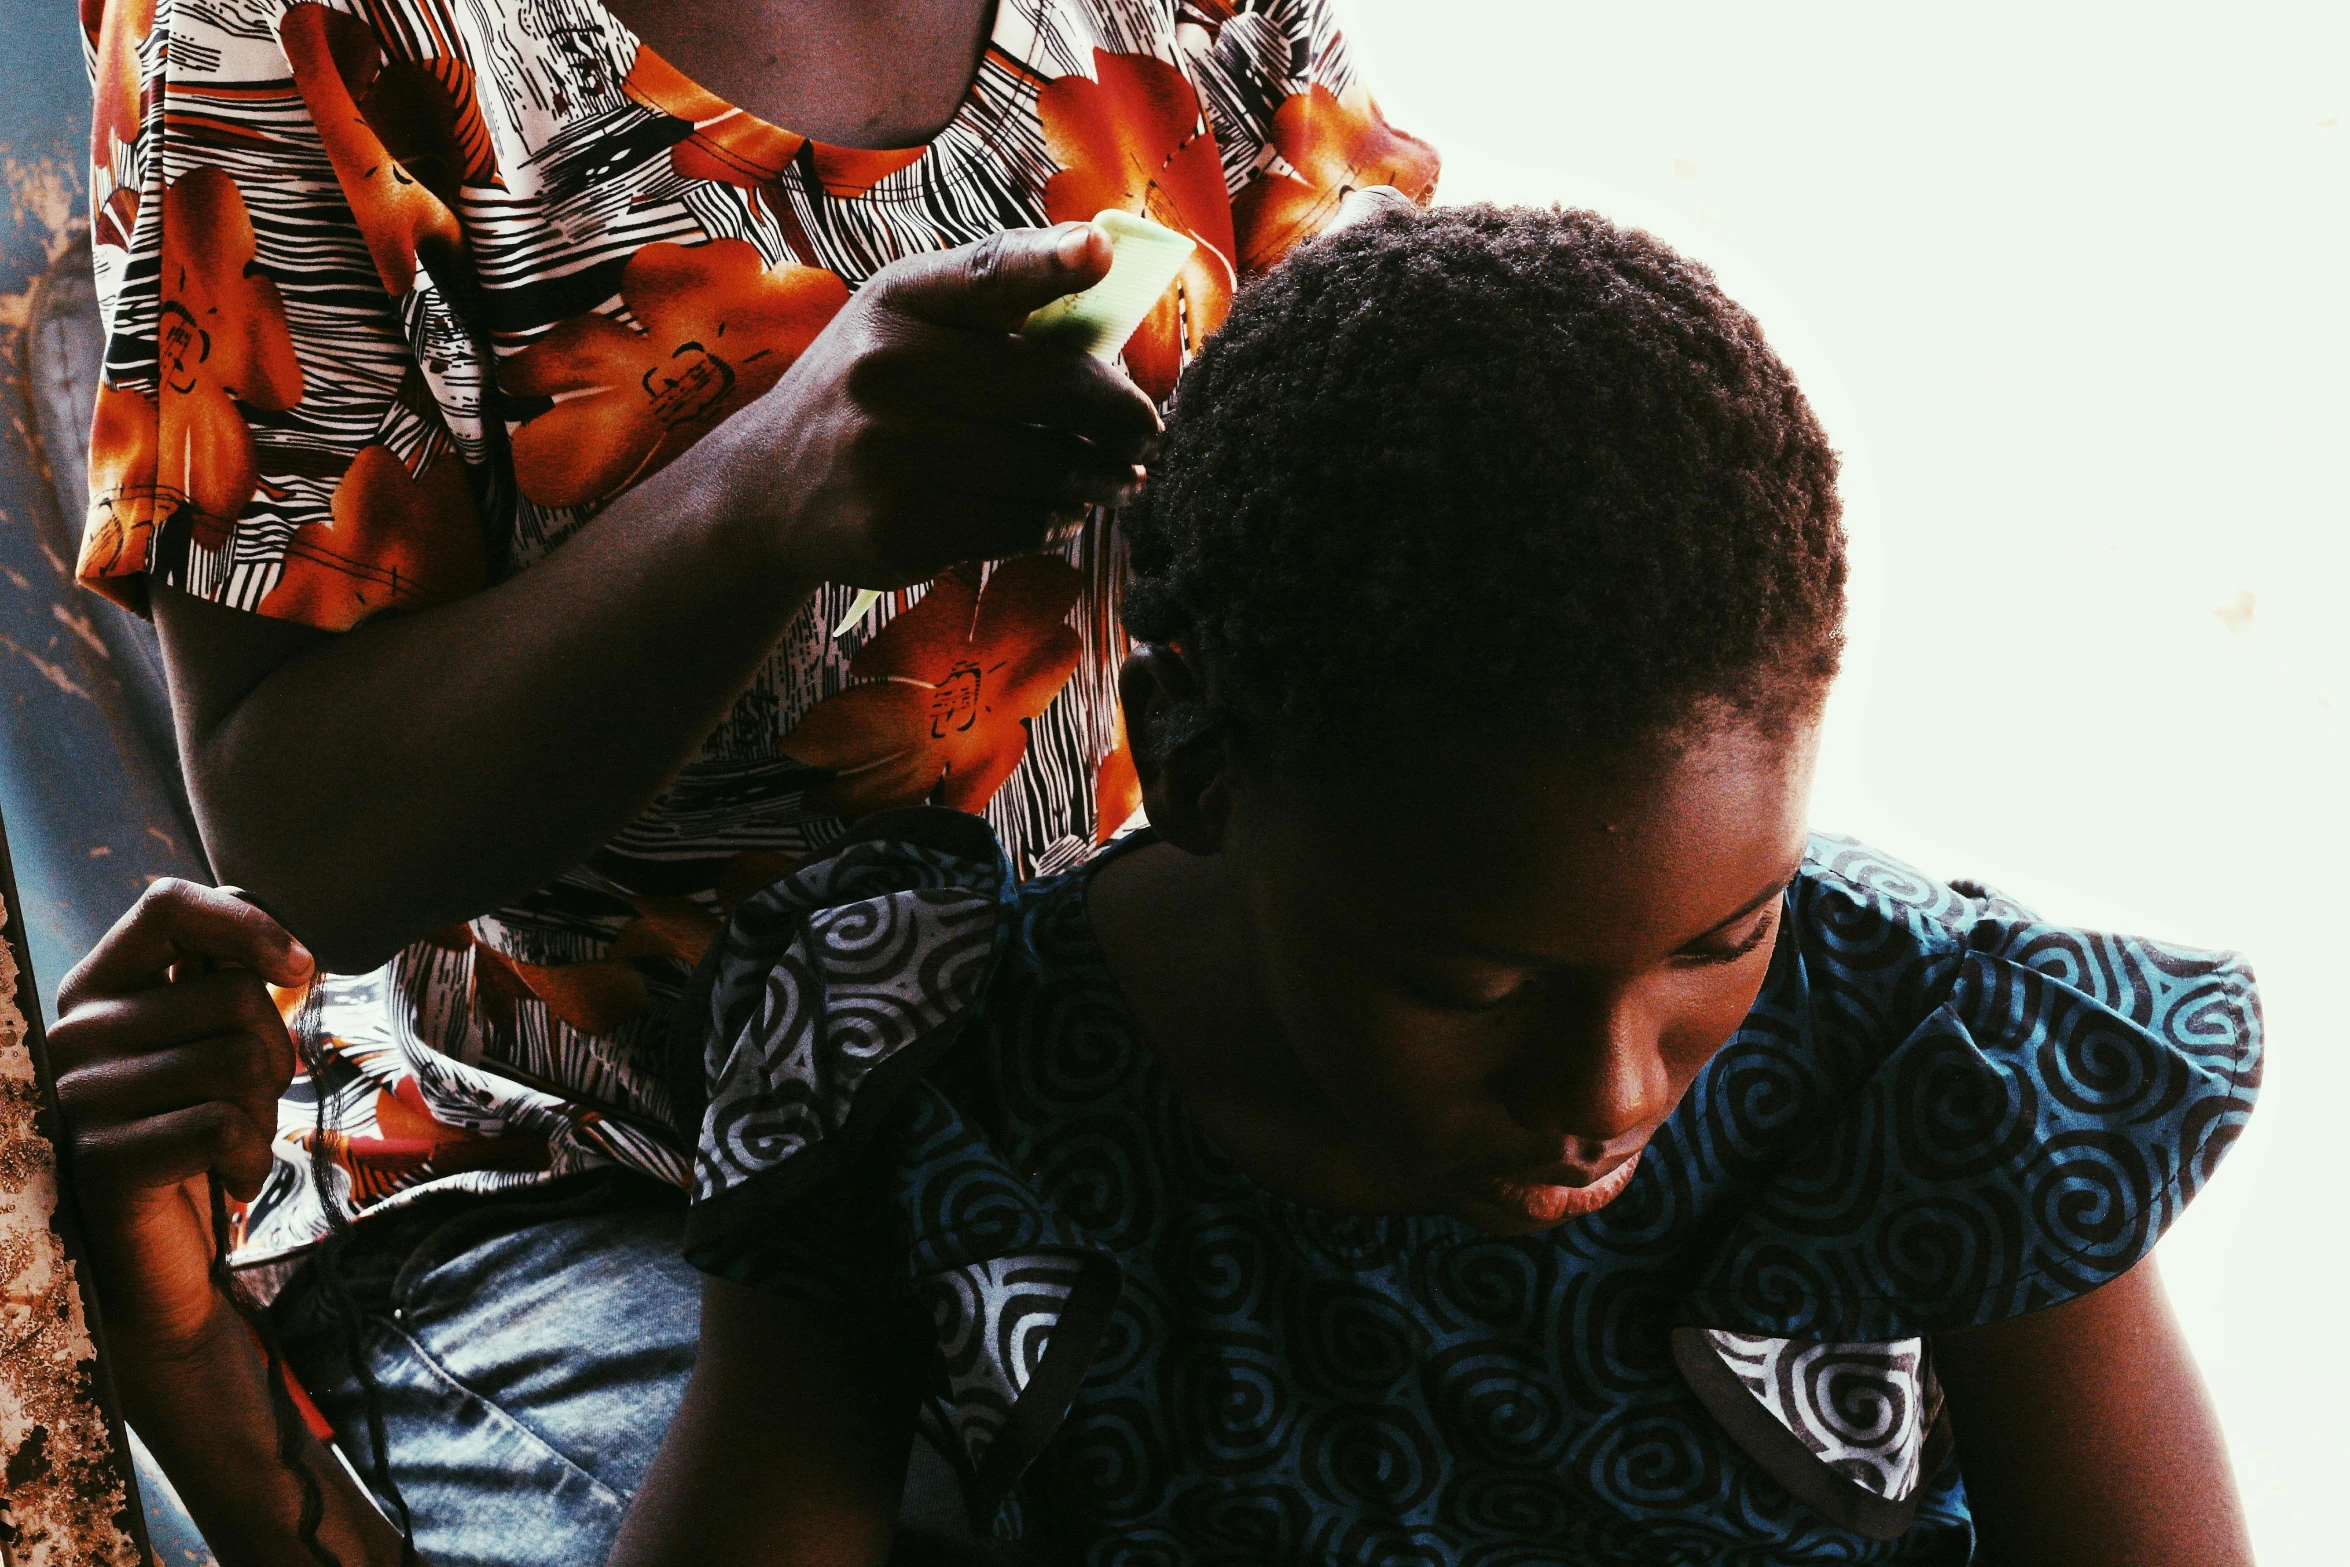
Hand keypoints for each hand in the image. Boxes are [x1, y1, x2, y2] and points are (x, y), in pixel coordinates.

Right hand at [52, 881, 313, 1370]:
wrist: (160, 1259)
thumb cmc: (192, 1134)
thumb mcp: (204, 1046)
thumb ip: (223, 984)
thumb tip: (286, 946)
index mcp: (97, 987)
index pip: (166, 905)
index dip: (248, 923)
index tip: (301, 968)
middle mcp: (75, 1032)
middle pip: (236, 997)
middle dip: (276, 1054)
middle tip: (247, 1102)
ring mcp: (81, 1096)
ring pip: (242, 1063)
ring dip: (265, 1113)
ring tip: (228, 1141)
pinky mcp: (104, 1159)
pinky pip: (226, 1127)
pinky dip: (252, 1160)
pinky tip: (226, 1179)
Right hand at [734, 223, 1163, 588]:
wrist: (767, 487)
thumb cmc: (868, 389)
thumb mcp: (903, 323)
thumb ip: (992, 305)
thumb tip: (1108, 291)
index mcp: (899, 302)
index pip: (985, 274)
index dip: (1047, 263)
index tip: (1098, 254)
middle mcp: (888, 370)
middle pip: (1050, 386)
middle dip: (1120, 414)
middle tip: (1145, 430)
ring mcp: (891, 454)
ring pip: (1044, 467)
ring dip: (1098, 478)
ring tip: (1117, 479)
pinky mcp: (900, 529)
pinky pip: (1014, 526)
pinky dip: (1052, 521)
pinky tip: (1061, 512)